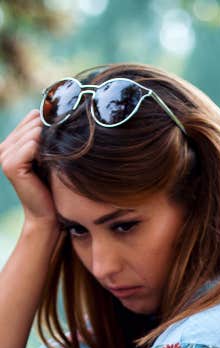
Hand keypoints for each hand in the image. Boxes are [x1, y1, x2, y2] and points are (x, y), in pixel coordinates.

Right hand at [0, 110, 56, 227]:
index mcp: (12, 143)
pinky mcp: (10, 165)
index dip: (50, 126)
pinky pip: (31, 146)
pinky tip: (52, 164)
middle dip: (51, 134)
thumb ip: (47, 137)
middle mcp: (4, 147)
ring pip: (33, 133)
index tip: (65, 138)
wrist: (48, 215)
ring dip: (50, 144)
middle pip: (33, 124)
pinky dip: (45, 152)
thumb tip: (55, 111)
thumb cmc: (53, 187)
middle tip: (63, 152)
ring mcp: (4, 155)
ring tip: (58, 160)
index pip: (32, 119)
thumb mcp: (50, 157)